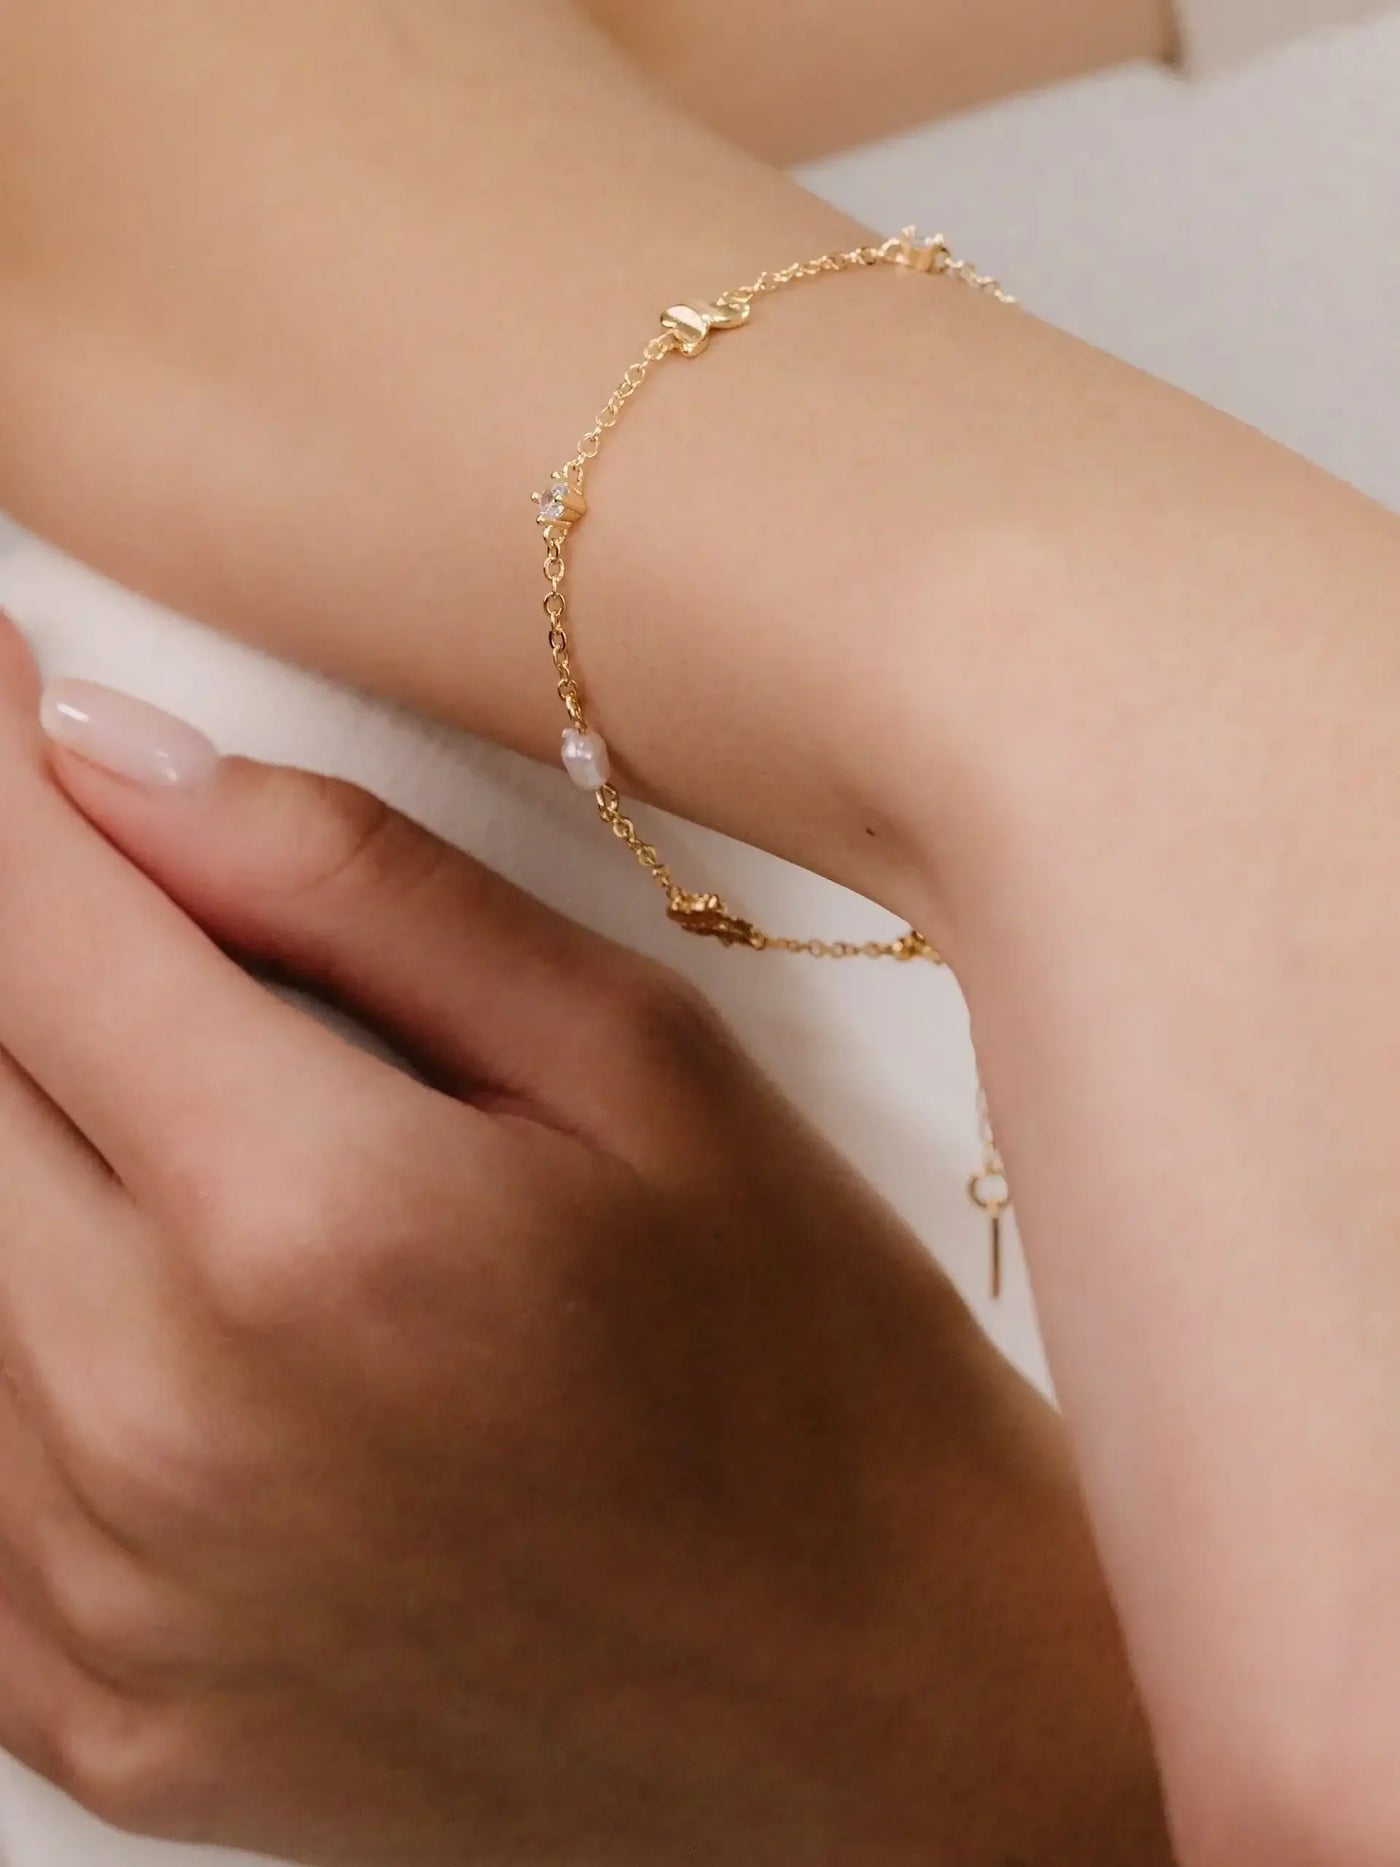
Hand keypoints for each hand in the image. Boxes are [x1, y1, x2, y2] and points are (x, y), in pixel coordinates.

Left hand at [0, 620, 1165, 1864]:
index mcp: (321, 1228)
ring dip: (22, 1134)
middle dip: (12, 950)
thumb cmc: (805, 1364)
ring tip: (176, 1094)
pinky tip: (147, 1280)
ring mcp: (110, 1603)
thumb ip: (358, 886)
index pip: (40, 923)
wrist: (874, 1697)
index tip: (3, 690)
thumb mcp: (639, 1063)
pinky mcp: (106, 1712)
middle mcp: (166, 1430)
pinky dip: (20, 1333)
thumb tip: (110, 756)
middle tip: (92, 889)